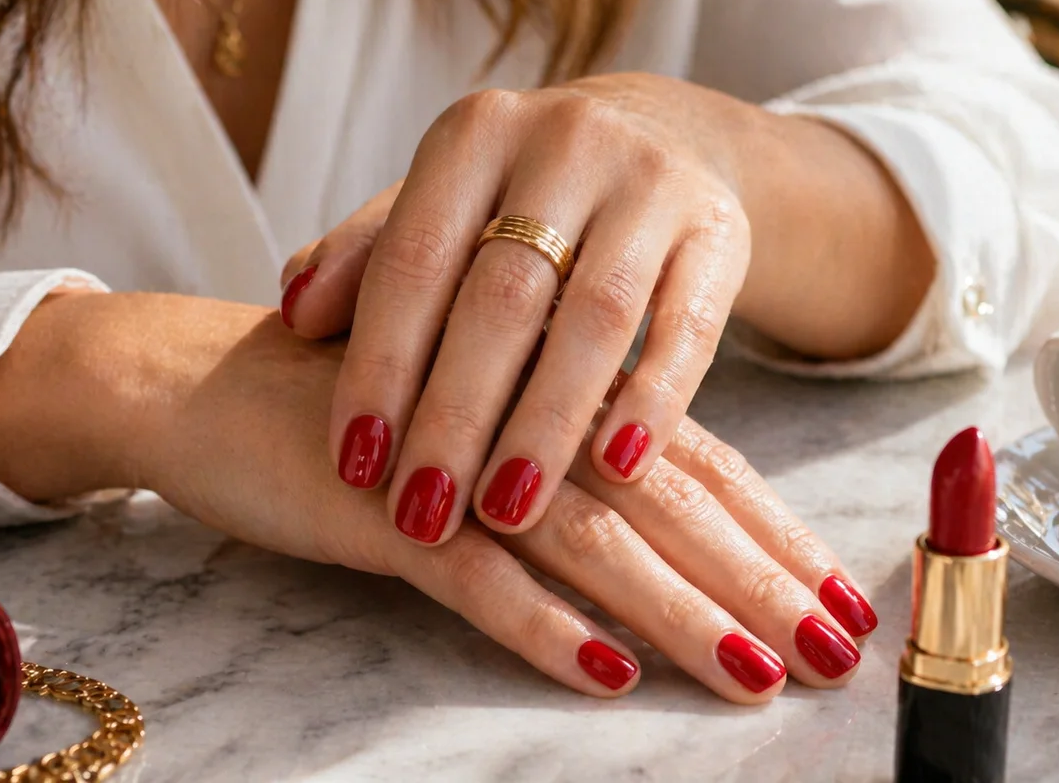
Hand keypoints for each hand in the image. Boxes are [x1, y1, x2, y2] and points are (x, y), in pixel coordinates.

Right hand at [0, 293, 873, 700]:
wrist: (215, 385)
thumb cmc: (367, 407)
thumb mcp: (480, 421)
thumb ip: (566, 464)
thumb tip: (665, 547)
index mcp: (559, 394)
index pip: (695, 463)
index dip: (774, 532)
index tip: (843, 597)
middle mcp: (526, 418)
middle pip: (669, 502)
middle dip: (760, 581)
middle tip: (836, 652)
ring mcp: (455, 459)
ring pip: (592, 541)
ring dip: (677, 611)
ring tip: (752, 675)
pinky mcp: (382, 506)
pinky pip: (474, 577)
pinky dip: (541, 624)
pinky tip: (604, 673)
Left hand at [283, 74, 757, 547]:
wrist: (662, 138)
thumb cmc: (524, 197)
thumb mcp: (442, 207)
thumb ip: (367, 256)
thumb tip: (294, 314)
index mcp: (475, 135)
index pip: (412, 261)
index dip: (378, 367)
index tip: (355, 463)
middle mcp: (564, 142)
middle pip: (501, 297)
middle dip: (455, 417)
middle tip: (422, 513)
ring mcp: (651, 181)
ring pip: (594, 318)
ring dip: (545, 425)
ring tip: (504, 511)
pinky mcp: (720, 230)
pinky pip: (690, 326)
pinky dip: (654, 400)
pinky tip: (619, 468)